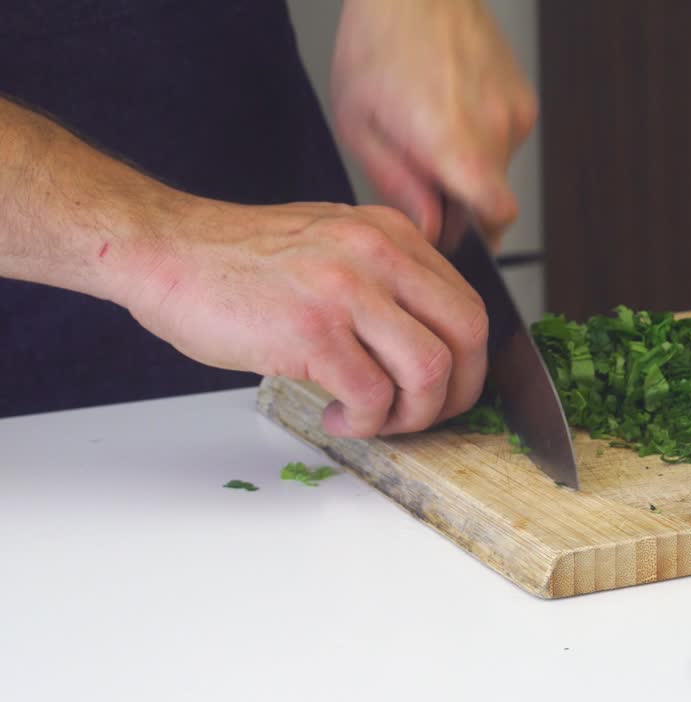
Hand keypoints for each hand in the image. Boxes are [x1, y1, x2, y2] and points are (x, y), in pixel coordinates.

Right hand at [123, 200, 487, 437]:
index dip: (467, 361)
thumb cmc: (239, 260)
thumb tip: (427, 341)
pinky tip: (337, 418)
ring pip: (430, 368)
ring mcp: (348, 290)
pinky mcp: (313, 330)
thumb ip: (385, 279)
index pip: (467, 303)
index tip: (444, 389)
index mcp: (391, 233)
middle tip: (422, 415)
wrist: (166, 251)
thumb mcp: (333, 244)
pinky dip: (364, 423)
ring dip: (412, 413)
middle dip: (456, 391)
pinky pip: (372, 394)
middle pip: (467, 333)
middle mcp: (379, 253)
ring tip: (374, 420)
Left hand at [331, 0, 537, 245]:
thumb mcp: (359, 124)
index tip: (452, 233)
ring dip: (467, 162)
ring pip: (496, 167)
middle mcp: (496, 131)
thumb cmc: (380, 43)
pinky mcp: (524, 100)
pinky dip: (479, 136)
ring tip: (430, 125)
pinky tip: (450, 107)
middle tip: (420, 167)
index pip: (497, 217)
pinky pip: (504, 139)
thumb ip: (397, 186)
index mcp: (455, 144)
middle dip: (459, 197)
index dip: (477, 236)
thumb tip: (429, 229)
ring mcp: (516, 114)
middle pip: (491, 198)